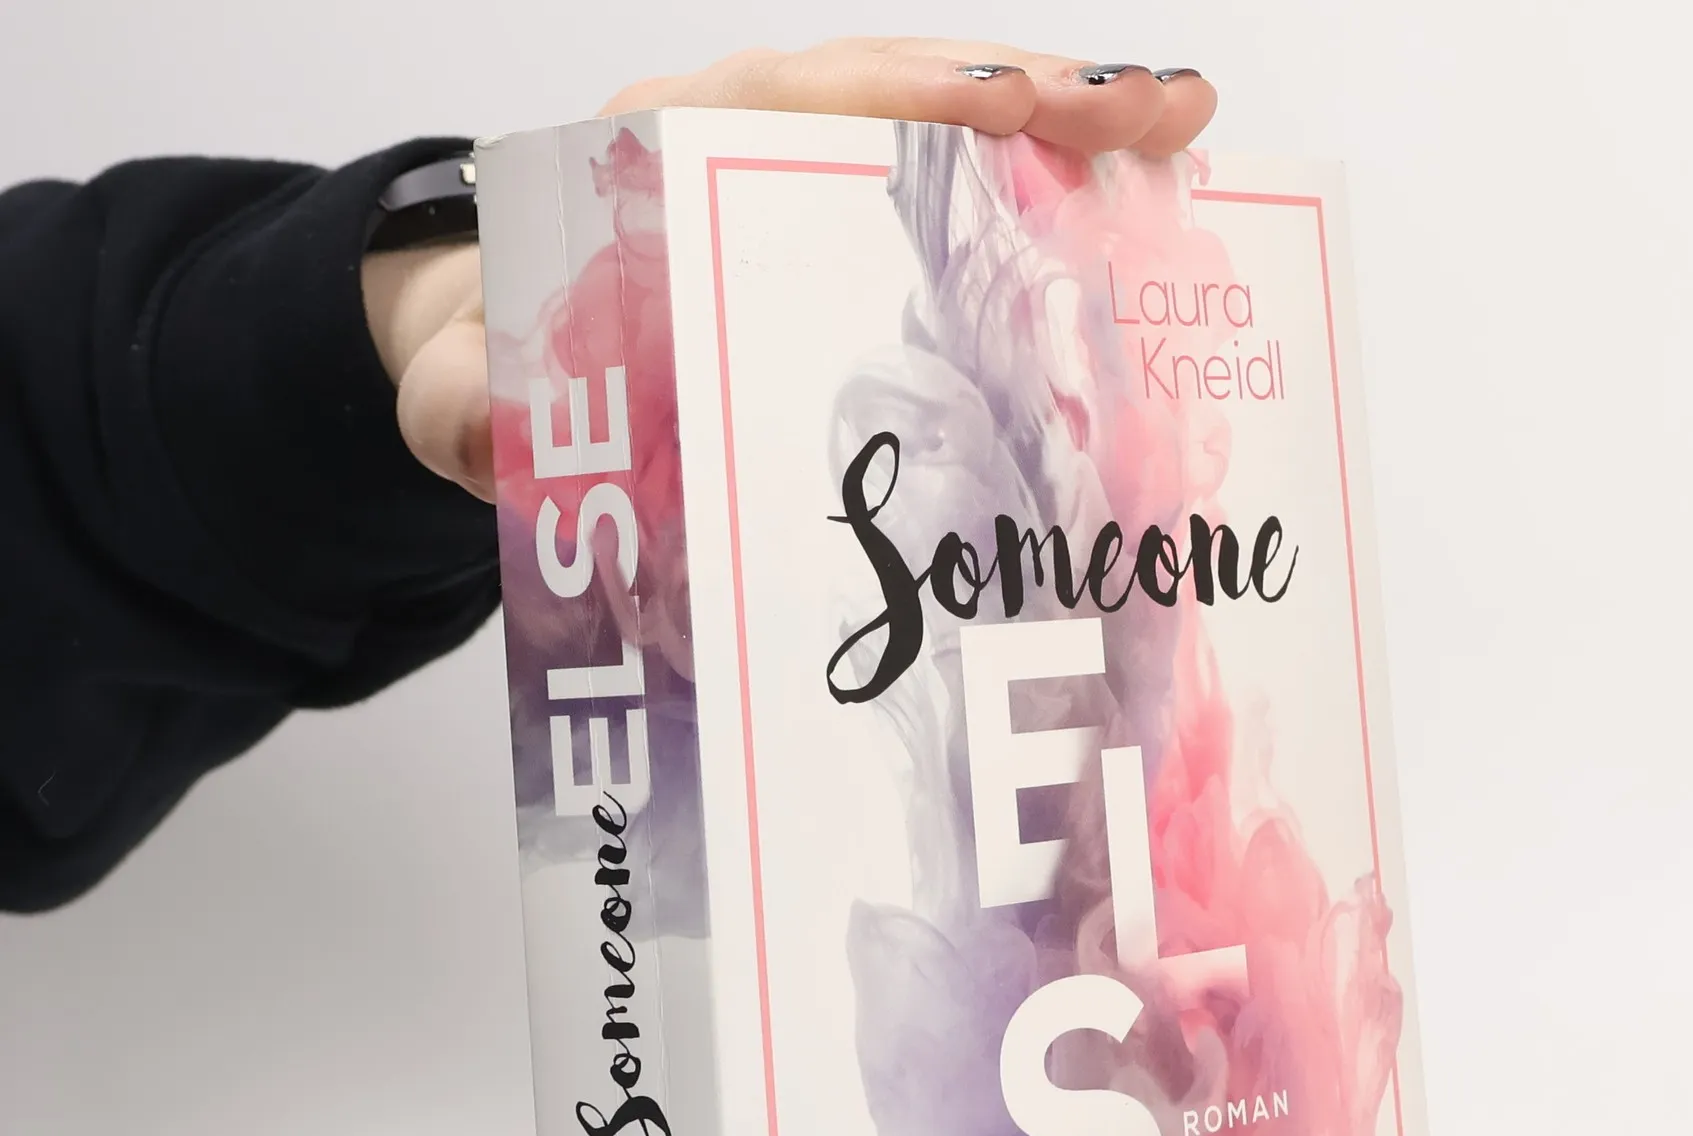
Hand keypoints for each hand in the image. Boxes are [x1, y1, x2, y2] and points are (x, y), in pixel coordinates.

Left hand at [364, 39, 1218, 502]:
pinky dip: (1041, 208)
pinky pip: (955, 207)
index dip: (900, 99)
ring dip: (1067, 136)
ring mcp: (812, 190)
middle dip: (1034, 96)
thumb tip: (486, 433)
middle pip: (904, 96)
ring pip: (950, 141)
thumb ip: (464, 412)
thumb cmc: (497, 358)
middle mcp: (750, 149)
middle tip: (1157, 110)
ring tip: (1182, 141)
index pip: (790, 102)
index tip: (996, 107)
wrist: (497, 354)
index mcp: (661, 152)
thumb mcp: (461, 392)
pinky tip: (1127, 222)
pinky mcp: (848, 242)